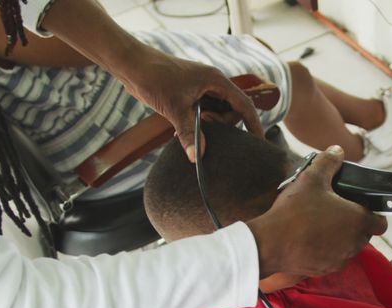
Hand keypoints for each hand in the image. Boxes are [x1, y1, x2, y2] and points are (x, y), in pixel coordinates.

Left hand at [113, 47, 262, 161]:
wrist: (132, 65)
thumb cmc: (154, 78)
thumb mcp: (175, 109)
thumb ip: (189, 133)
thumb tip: (197, 158)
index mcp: (216, 80)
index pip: (244, 104)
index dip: (254, 124)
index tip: (259, 142)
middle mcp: (212, 83)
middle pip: (231, 111)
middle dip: (222, 124)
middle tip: (203, 126)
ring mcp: (201, 88)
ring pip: (217, 112)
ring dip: (208, 124)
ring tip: (189, 127)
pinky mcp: (190, 94)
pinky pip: (204, 112)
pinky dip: (198, 122)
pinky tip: (184, 129)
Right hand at [246, 146, 387, 277]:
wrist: (270, 244)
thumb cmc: (294, 213)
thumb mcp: (311, 178)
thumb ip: (328, 162)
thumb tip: (336, 151)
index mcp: (357, 221)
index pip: (380, 223)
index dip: (374, 214)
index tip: (361, 207)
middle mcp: (353, 244)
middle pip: (364, 234)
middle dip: (354, 224)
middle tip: (335, 211)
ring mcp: (339, 259)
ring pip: (347, 247)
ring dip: (340, 237)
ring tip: (319, 224)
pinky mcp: (324, 270)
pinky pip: (331, 259)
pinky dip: (325, 250)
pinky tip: (308, 238)